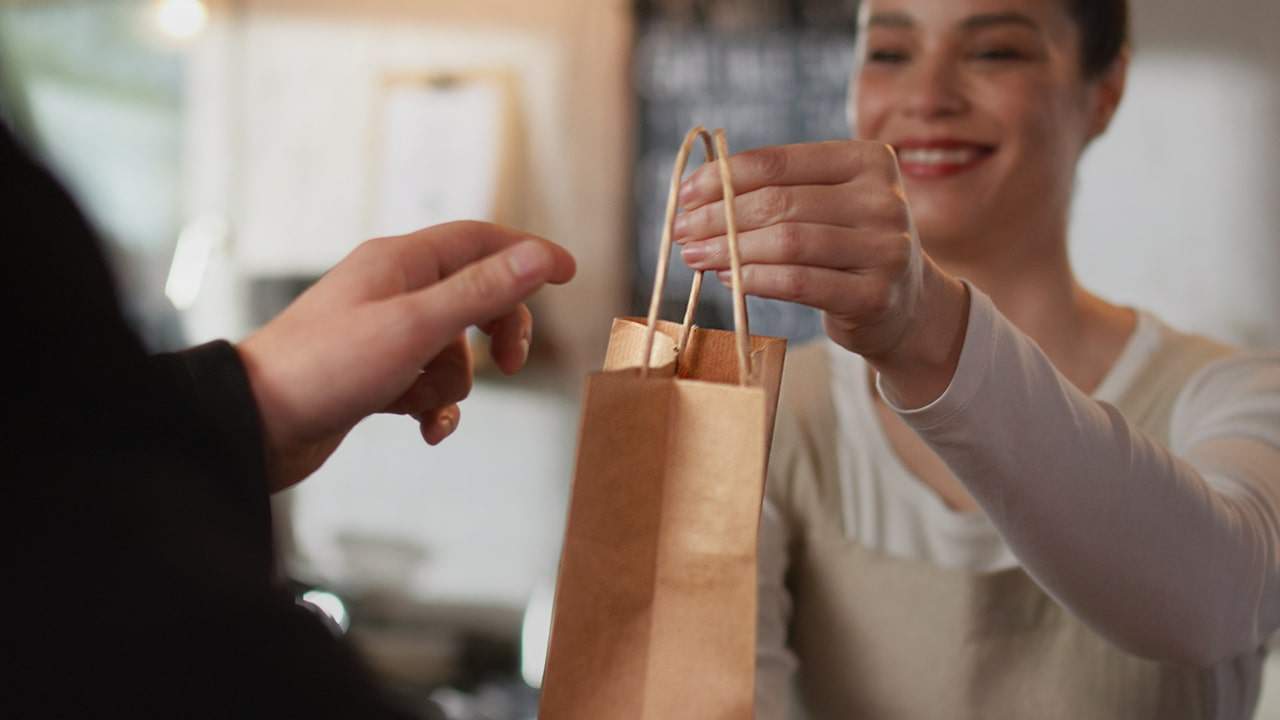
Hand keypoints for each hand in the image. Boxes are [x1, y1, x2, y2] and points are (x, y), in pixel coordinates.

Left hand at [237, 221, 575, 490]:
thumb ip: (482, 291)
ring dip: (455, 382)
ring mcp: (382, 332)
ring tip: (424, 402)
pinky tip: (425, 429)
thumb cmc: (327, 368)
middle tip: (508, 364)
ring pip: (453, 348)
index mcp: (401, 262)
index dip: (528, 253)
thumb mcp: (417, 327)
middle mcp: (392, 289)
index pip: (481, 239)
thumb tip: (541, 256)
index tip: (569, 275)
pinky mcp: (373, 373)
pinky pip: (426, 382)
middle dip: (496, 331)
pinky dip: (434, 405)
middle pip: (474, 294)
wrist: (256, 425)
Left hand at [673, 140, 966, 405]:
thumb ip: (779, 190)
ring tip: (695, 255)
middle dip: (719, 216)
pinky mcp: (874, 295)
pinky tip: (726, 277)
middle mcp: (884, 200)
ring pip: (787, 242)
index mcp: (869, 160)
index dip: (724, 176)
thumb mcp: (829, 205)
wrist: (907, 307)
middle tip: (681, 229)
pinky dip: (754, 279)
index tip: (685, 193)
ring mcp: (885, 248)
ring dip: (730, 249)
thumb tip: (697, 192)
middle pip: (780, 202)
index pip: (780, 162)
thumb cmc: (849, 247)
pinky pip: (799, 283)